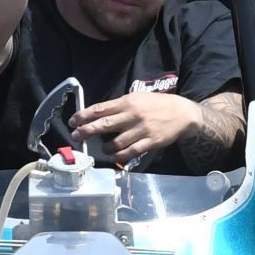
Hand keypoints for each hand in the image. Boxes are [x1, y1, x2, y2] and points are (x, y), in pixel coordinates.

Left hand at [70, 93, 200, 164]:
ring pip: (116, 142)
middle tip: (75, 136)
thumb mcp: (137, 98)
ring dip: (105, 147)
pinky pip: (130, 152)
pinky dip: (119, 156)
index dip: (84, 115)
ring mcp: (142, 130)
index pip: (101, 108)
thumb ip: (119, 106)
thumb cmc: (156, 105)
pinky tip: (113, 156)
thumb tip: (96, 114)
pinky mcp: (150, 142)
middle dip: (87, 131)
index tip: (73, 121)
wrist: (182, 113)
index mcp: (128, 102)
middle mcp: (133, 115)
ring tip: (102, 148)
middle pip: (104, 125)